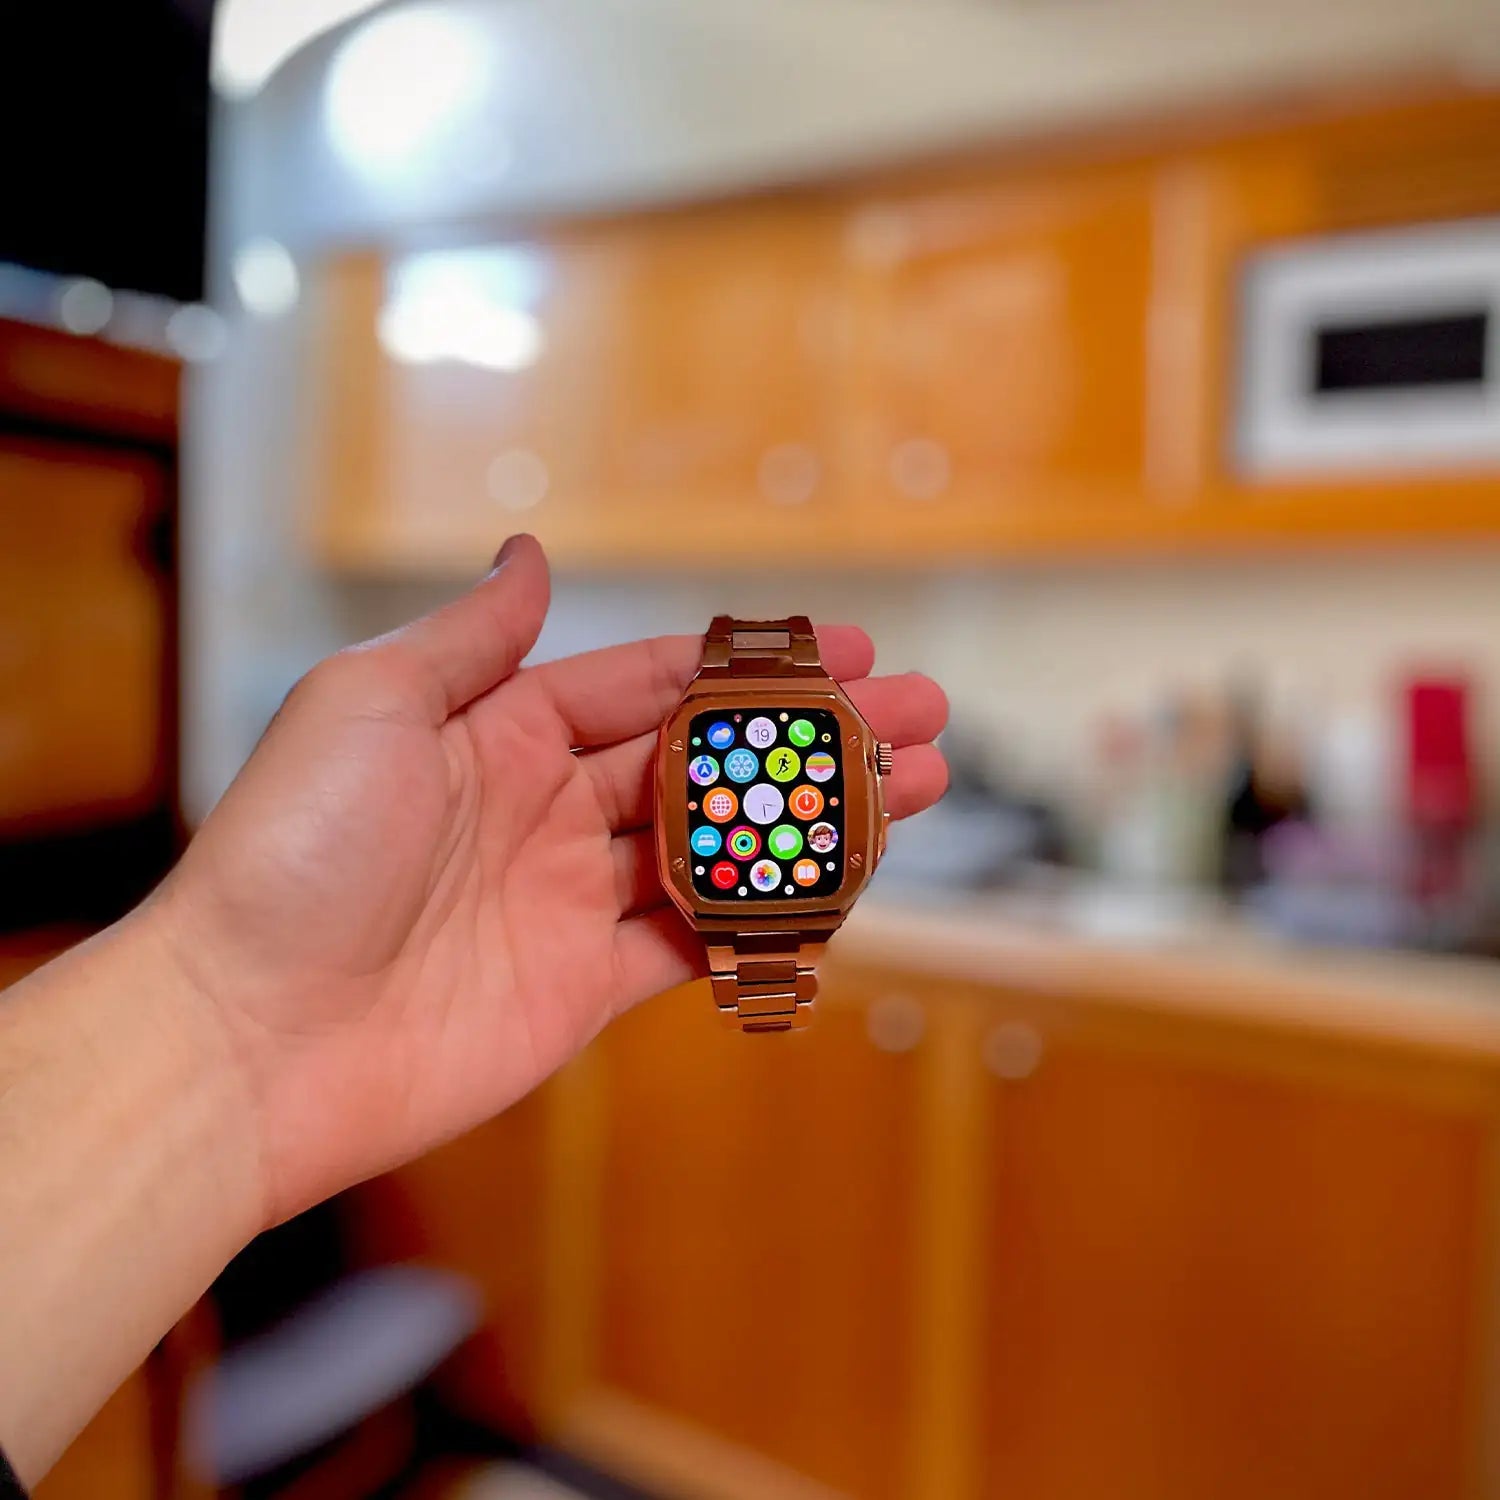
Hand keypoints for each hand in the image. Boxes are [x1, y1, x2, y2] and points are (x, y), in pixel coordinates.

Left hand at [157, 536, 948, 1226]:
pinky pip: (694, 948)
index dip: (751, 666)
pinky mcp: (582, 989)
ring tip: (914, 794)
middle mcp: (546, 810)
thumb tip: (531, 552)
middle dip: (816, 741)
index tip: (845, 648)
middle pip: (710, 763)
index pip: (654, 684)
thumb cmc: (293, 851)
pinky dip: (764, 922)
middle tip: (921, 720)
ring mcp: (570, 901)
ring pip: (719, 850)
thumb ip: (471, 638)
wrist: (247, 1034)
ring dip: (815, 824)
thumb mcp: (372, 703)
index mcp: (501, 730)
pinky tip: (837, 892)